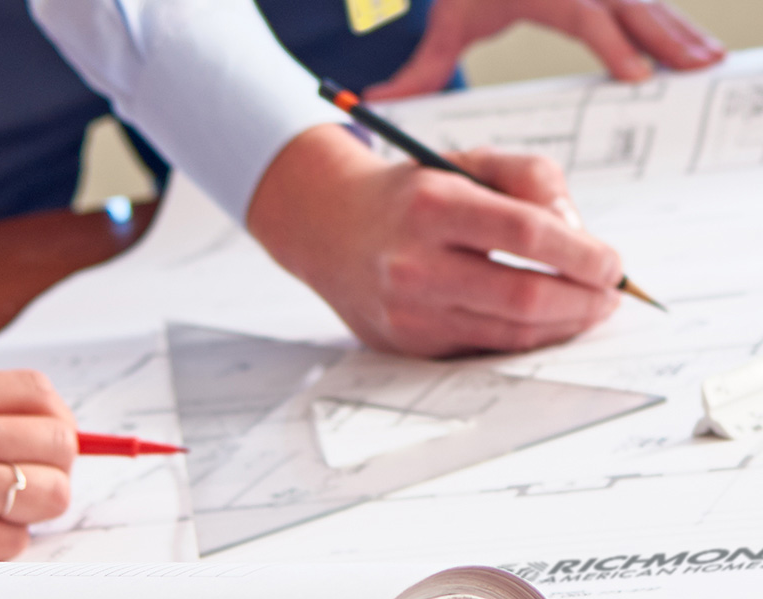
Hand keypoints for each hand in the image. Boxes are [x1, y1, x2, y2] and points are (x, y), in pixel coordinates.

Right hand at [247, 124, 621, 357]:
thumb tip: (579, 237)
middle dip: (582, 300)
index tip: (613, 263)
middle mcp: (413, 263)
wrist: (330, 230)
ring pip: (508, 334)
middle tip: (609, 294)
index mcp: (431, 205)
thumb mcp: (468, 161)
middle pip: (522, 297)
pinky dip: (525, 339)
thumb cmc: (412, 196)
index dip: (582, 253)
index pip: (525, 233)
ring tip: (588, 309)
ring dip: (563, 326)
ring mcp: (407, 311)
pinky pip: (484, 349)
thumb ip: (533, 179)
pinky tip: (546, 322)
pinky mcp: (408, 344)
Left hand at [366, 0, 725, 100]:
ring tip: (708, 61)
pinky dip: (672, 19)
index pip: (584, 15)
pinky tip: (696, 46)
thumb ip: (418, 68)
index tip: (636, 74)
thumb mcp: (445, 24)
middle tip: (694, 70)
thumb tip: (375, 103)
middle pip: (627, 6)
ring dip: (678, 29)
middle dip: (663, 38)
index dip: (612, 44)